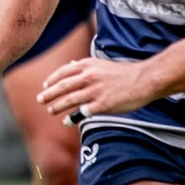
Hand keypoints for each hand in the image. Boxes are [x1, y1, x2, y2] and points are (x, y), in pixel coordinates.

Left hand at [36, 57, 158, 122]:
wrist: (145, 80)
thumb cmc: (124, 73)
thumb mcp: (102, 64)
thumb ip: (85, 65)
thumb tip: (70, 64)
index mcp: (88, 66)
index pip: (62, 73)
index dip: (51, 80)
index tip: (45, 86)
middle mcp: (88, 77)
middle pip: (61, 87)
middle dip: (48, 94)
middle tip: (39, 100)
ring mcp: (94, 91)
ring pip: (68, 100)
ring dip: (56, 106)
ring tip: (50, 110)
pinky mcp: (102, 105)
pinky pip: (82, 112)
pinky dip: (72, 117)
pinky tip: (67, 121)